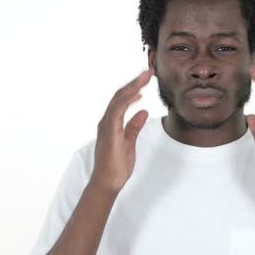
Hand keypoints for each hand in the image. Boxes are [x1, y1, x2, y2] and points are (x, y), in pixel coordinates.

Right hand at [91, 69, 152, 192]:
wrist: (107, 182)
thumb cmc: (116, 166)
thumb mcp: (130, 142)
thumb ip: (134, 126)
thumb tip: (143, 111)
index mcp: (112, 123)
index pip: (123, 100)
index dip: (134, 87)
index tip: (146, 78)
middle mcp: (107, 121)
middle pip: (120, 95)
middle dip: (134, 82)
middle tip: (148, 71)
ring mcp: (106, 125)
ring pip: (118, 99)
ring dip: (132, 86)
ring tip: (145, 77)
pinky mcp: (109, 132)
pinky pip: (117, 111)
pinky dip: (127, 100)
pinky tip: (138, 94)